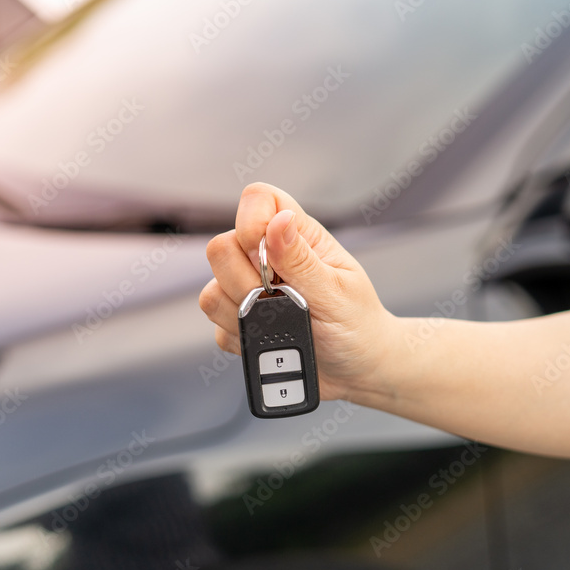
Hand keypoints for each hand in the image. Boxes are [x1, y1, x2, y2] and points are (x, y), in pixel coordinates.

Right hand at [199, 182, 398, 401]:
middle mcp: (269, 259)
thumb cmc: (358, 325)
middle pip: (221, 247)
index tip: (267, 257)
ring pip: (211, 290)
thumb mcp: (337, 292)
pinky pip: (216, 327)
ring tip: (282, 323)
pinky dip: (242, 338)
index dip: (250, 221)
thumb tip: (279, 219)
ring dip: (245, 314)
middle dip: (247, 282)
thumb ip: (302, 259)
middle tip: (283, 301)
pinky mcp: (240, 322)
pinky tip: (272, 339)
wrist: (358, 369)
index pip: (258, 200)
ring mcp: (250, 291)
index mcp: (299, 238)